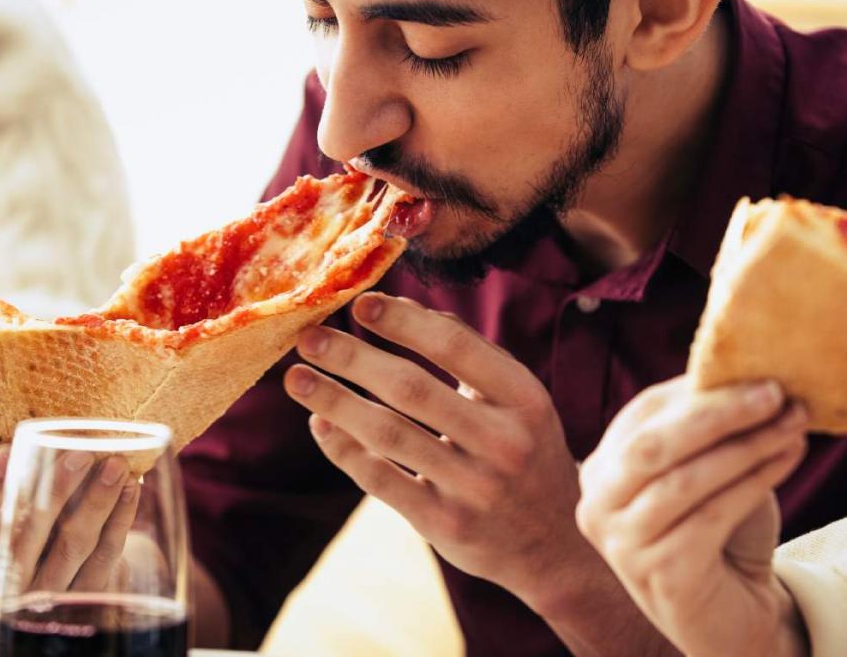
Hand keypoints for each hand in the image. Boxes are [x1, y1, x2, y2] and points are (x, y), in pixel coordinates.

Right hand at [0, 446, 138, 626]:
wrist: (49, 580)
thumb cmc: (12, 530)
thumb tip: (26, 438)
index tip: (7, 452)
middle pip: (17, 540)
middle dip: (52, 492)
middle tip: (80, 454)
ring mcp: (30, 609)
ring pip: (68, 549)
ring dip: (95, 502)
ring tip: (114, 465)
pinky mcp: (75, 606)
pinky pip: (102, 559)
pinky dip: (119, 520)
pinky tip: (130, 488)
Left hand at [285, 293, 604, 615]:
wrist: (550, 542)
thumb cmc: (525, 452)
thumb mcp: (519, 400)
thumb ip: (472, 354)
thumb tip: (406, 309)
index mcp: (525, 399)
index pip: (455, 348)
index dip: (403, 322)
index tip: (359, 303)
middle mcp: (504, 443)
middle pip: (411, 389)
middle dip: (352, 358)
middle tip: (308, 338)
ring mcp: (474, 488)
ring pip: (388, 434)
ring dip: (334, 401)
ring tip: (297, 378)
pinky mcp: (445, 525)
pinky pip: (381, 480)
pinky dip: (344, 449)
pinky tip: (319, 424)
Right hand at [576, 375, 809, 656]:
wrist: (732, 614)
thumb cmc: (721, 532)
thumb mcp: (710, 469)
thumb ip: (709, 429)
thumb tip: (743, 370)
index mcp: (602, 469)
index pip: (644, 414)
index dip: (700, 392)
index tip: (760, 374)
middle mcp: (597, 506)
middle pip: (652, 445)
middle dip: (718, 414)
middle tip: (776, 393)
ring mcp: (622, 545)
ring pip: (684, 480)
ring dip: (747, 447)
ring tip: (793, 426)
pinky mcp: (658, 576)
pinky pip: (710, 517)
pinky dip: (755, 482)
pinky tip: (787, 460)